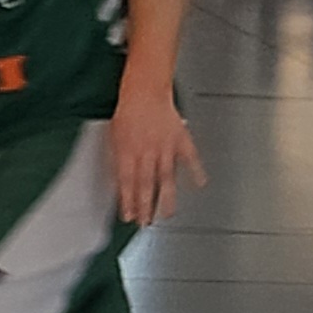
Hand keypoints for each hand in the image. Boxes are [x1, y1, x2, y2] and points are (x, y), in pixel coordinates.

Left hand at [109, 83, 205, 224]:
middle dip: (145, 206)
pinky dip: (196, 171)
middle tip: (145, 223)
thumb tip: (118, 182)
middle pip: (146, 184)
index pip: (127, 183)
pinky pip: (190, 158)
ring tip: (167, 214)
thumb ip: (117, 160)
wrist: (145, 89)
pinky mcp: (180, 139)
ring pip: (166, 178)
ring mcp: (165, 147)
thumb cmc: (127, 111)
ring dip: (166, 198)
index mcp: (128, 151)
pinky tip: (199, 185)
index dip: (128, 202)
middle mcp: (147, 151)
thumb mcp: (113, 137)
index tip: (128, 217)